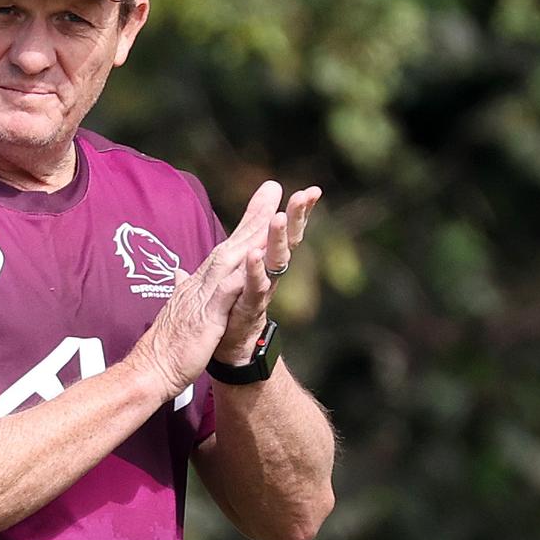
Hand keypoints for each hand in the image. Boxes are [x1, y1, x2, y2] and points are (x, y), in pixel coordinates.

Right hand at [128, 182, 298, 399]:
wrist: (149, 370)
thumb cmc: (166, 345)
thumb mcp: (179, 311)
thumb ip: (181, 288)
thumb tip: (178, 272)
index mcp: (200, 284)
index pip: (227, 248)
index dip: (246, 224)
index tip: (264, 200)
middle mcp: (201, 282)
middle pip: (232, 243)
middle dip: (254, 215)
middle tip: (273, 187)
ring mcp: (203, 296)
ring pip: (231, 258)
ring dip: (252, 235)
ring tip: (274, 212)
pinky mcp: (207, 315)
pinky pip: (227, 290)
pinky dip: (242, 273)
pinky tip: (257, 258)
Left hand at [212, 183, 321, 365]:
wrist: (227, 348)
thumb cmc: (235, 303)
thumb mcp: (240, 265)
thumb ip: (246, 240)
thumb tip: (252, 219)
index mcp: (266, 263)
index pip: (284, 232)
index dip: (297, 212)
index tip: (312, 191)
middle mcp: (270, 275)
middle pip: (287, 242)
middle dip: (297, 218)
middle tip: (306, 195)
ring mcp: (262, 292)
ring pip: (275, 262)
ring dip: (277, 240)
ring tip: (279, 218)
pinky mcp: (249, 308)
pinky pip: (253, 288)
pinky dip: (254, 271)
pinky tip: (254, 254)